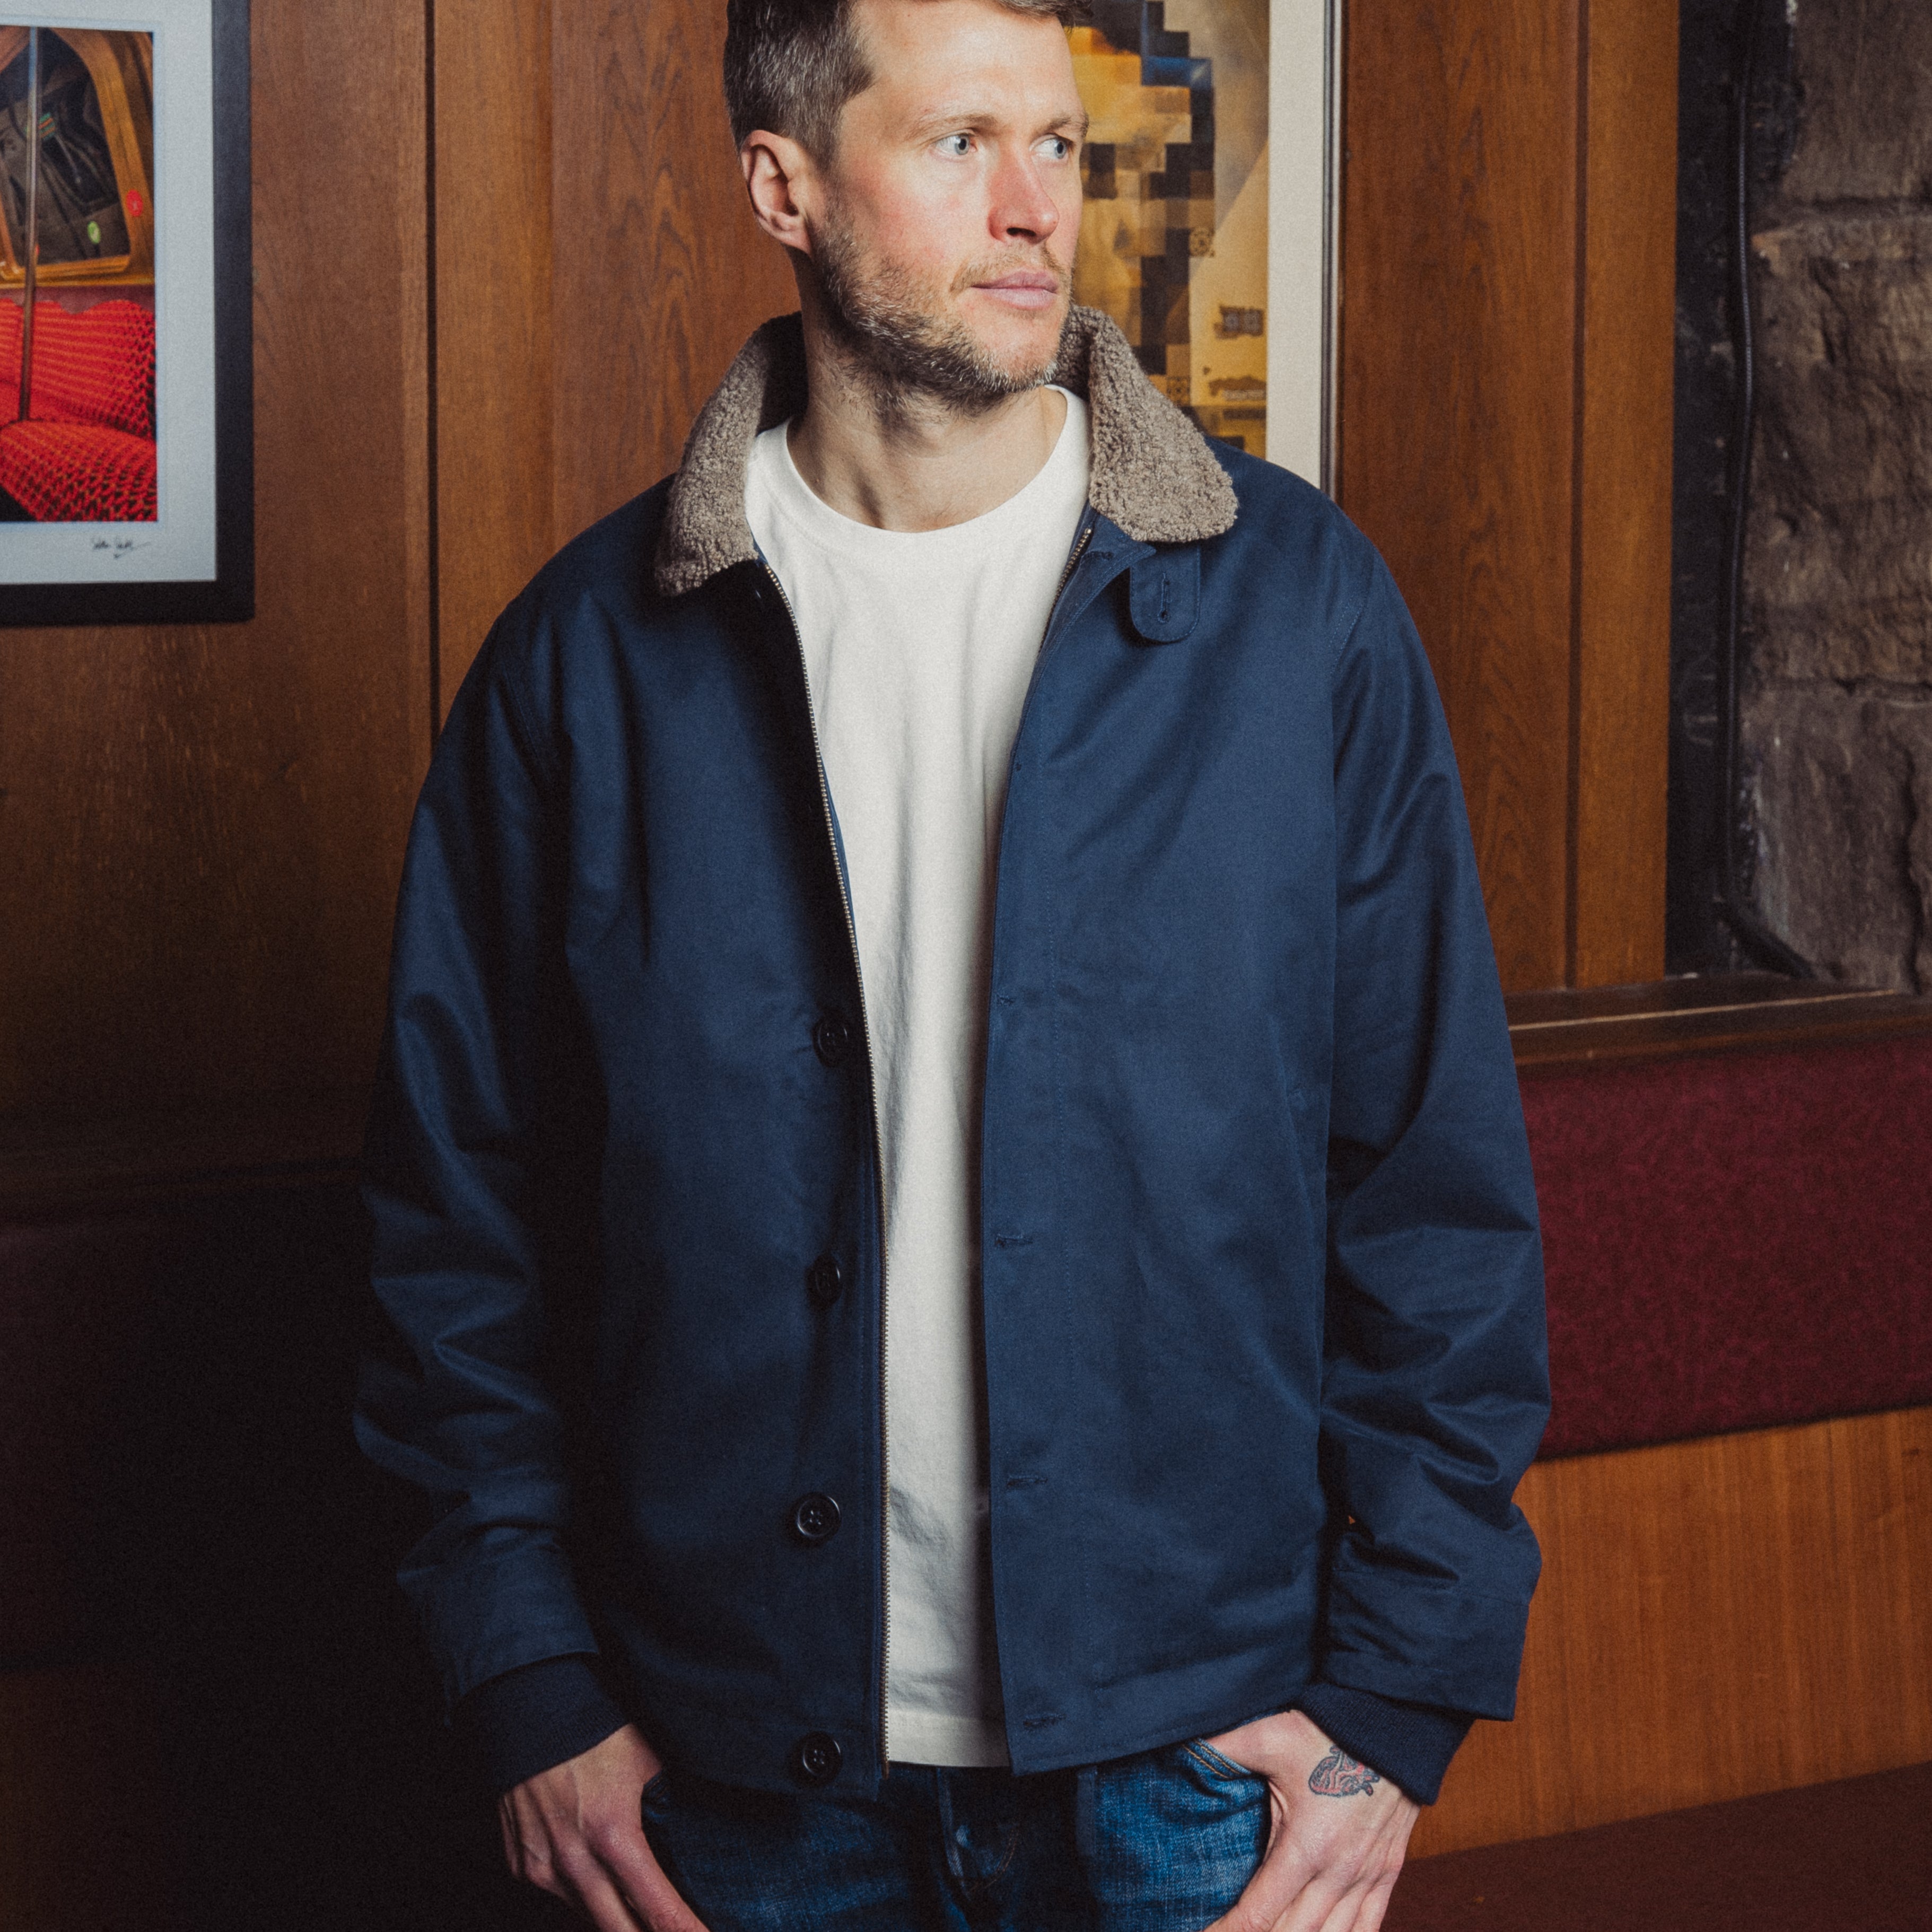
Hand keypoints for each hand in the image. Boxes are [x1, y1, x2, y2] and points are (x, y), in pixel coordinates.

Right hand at [498, 1724, 710, 1930]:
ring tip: (640, 1905)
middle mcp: (575, 1862)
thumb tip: (699, 1832)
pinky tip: (598, 1874)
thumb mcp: (647, 1760)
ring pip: (589, 1917)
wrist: (527, 1710)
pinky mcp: (521, 1867)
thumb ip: (670, 1802)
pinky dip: (583, 1893)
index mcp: (614, 1835)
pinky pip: (559, 1896)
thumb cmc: (595, 1731)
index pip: (657, 1910)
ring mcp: (543, 1869)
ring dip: (617, 1916)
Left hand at [1199, 1709, 1419, 1931]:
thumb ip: (1223, 1750)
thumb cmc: (1327, 1730)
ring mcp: (1368, 1876)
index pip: (1260, 1913)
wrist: (1391, 1721)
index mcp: (1306, 1844)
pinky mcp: (1387, 1872)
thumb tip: (1180, 1753)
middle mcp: (1339, 1871)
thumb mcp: (1268, 1737)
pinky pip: (1369, 1926)